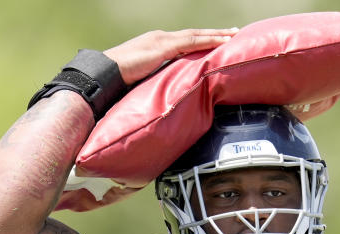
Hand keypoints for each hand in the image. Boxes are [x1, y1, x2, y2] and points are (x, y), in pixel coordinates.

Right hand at [104, 28, 238, 85]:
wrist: (105, 73)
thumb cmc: (118, 81)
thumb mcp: (142, 80)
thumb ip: (155, 81)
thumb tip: (165, 94)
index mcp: (156, 45)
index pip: (183, 41)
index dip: (201, 41)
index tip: (216, 41)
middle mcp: (161, 38)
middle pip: (193, 35)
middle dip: (213, 35)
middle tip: (233, 33)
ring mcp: (162, 41)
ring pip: (195, 36)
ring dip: (216, 36)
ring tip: (234, 35)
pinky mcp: (163, 47)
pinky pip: (191, 42)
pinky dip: (208, 41)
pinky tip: (222, 42)